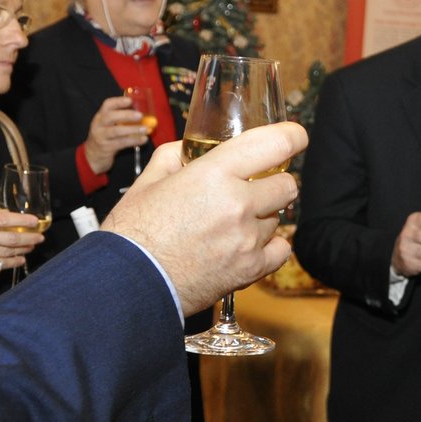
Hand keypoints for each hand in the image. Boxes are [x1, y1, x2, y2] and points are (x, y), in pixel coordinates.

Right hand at [0, 210, 44, 311]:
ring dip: (24, 249)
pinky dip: (14, 261)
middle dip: (29, 238)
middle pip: (10, 238)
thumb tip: (11, 216)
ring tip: (33, 245)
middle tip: (40, 237)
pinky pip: (0, 264)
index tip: (35, 220)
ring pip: (8, 252)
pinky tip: (22, 258)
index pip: (3, 219)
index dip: (22, 220)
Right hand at [83, 95, 149, 173]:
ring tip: (145, 129)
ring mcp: (101, 137)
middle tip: (140, 115)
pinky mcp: (106, 148)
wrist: (93, 155)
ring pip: (116, 131)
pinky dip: (134, 141)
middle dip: (126, 115)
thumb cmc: (105, 137)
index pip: (107, 105)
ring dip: (132, 129)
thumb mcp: (108, 125)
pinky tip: (143, 139)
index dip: (118, 101)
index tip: (130, 100)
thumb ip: (120, 118)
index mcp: (100, 116)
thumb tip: (141, 111)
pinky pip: (121, 143)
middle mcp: (99, 125)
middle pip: (110, 116)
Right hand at [103, 123, 305, 316]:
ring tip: (231, 224)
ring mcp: (247, 239)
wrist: (127, 284)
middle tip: (252, 189)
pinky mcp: (250, 270)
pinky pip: (281, 250)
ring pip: (279, 218)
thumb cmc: (133, 232)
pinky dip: (270, 247)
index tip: (293, 137)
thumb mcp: (148, 180)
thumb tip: (192, 150)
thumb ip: (176, 156)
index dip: (292, 136)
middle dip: (274, 183)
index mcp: (215, 174)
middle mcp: (238, 204)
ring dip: (263, 217)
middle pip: (287, 184)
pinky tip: (249, 245)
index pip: (277, 143)